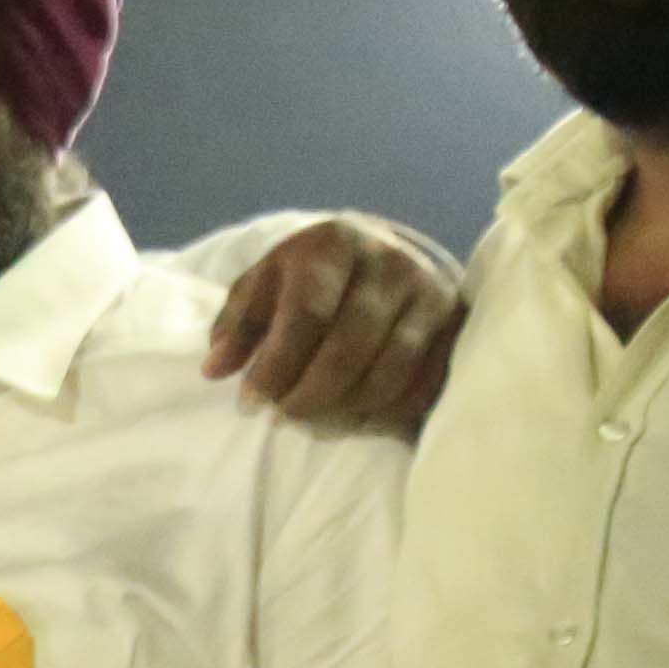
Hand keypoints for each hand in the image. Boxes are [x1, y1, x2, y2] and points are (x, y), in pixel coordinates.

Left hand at [203, 217, 462, 433]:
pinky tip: (355, 419)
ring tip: (314, 422)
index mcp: (333, 245)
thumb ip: (237, 325)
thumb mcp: (263, 286)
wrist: (381, 256)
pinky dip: (386, 413)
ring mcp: (428, 293)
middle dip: (308, 396)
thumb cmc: (308, 278)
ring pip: (388, 372)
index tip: (249, 405)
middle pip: (347, 350)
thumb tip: (215, 369)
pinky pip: (423, 384)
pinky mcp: (453, 324)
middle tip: (281, 419)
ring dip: (345, 410)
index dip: (274, 368)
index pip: (305, 316)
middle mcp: (388, 263)